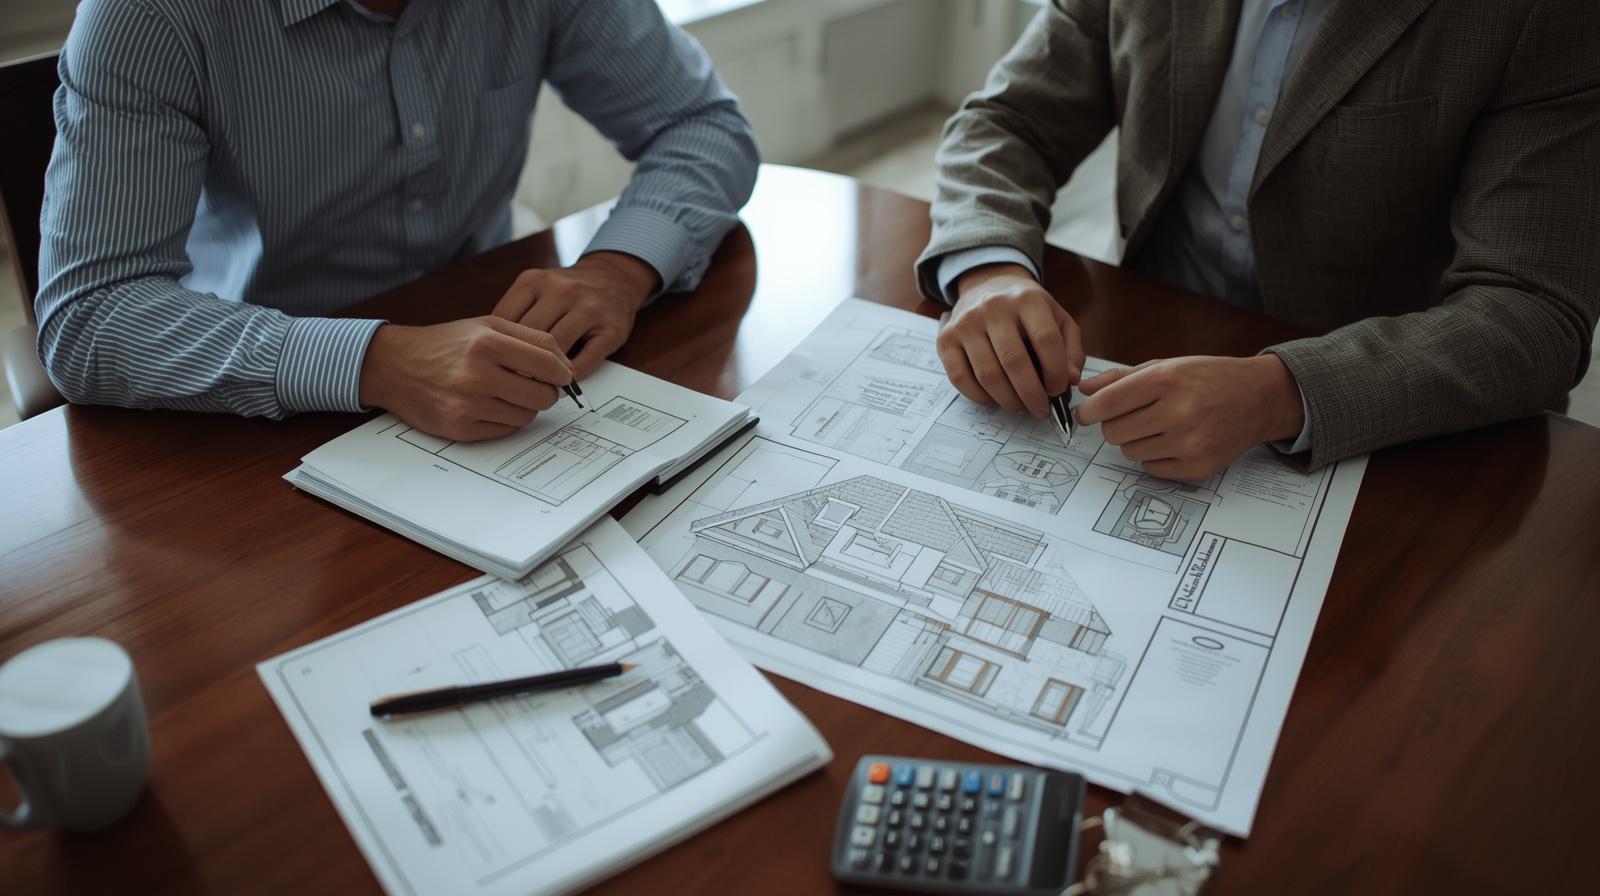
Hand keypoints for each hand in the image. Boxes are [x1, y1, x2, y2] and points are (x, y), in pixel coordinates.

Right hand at [358, 316, 573, 441]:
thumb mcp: (487, 325)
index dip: (562, 372)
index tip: (562, 375)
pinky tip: (491, 404)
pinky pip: (505, 430)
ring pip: (526, 416)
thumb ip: (531, 338)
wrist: (395, 366)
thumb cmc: (447, 343)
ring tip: (508, 392)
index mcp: (487, 343)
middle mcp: (477, 375)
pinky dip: (506, 419)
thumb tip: (566, 365)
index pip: (548, 364)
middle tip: (536, 385)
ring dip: (525, 406)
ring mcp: (468, 405)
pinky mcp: (460, 428)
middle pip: (543, 396)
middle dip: (546, 391)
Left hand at [491, 251, 658, 377]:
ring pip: (557, 348)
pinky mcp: (611, 329)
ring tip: (537, 386)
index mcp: (534, 281)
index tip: (494, 365)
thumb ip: (514, 313)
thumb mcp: (535, 288)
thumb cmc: (567, 291)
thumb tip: (490, 352)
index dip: (498, 347)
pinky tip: (564, 379)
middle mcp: (562, 290)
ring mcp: (589, 308)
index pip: (505, 320)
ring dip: (546, 371)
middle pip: (530, 336)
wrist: (614, 277)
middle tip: (511, 384)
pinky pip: (586, 359)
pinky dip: (572, 374)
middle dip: (519, 362)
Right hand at [937, 263, 1084, 417]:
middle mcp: (993, 307)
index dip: (1056, 371)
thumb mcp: (1057, 318)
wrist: (986, 286)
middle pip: (1014, 361)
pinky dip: (980, 397)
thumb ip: (1071, 349)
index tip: (1059, 389)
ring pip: (987, 374)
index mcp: (1027, 299)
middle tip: (1040, 409)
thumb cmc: (1026, 310)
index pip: (1046, 340)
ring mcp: (966, 323)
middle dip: (1031, 394)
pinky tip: (994, 399)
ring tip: (1020, 406)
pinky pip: (960, 378)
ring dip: (1008, 400)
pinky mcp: (946, 339)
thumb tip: (1072, 379)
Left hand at [1074, 355, 1305, 479]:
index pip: (1107, 403)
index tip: (1088, 413)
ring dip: (1135, 440)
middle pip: (1113, 432)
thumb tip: (1084, 390)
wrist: (1258, 398)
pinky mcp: (1198, 467)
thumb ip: (1121, 378)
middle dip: (1114, 425)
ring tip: (1159, 426)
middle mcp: (1179, 412)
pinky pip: (1151, 469)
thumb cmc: (1208, 378)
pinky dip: (1154, 457)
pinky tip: (1174, 441)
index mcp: (1167, 380)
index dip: (1090, 410)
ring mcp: (1190, 443)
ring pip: (1129, 452)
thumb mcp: (1166, 366)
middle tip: (1133, 416)